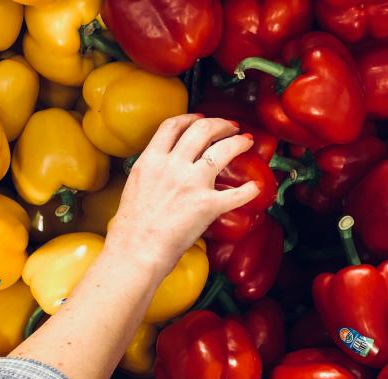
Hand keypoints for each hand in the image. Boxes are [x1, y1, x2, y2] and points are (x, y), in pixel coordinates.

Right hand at [106, 114, 258, 277]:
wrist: (136, 250)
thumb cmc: (131, 228)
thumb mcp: (135, 186)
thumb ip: (151, 172)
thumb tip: (162, 170)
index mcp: (151, 160)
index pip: (173, 126)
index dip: (191, 118)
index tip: (201, 118)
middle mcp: (173, 165)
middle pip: (202, 129)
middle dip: (221, 124)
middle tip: (231, 127)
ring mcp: (192, 183)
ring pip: (223, 149)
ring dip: (239, 142)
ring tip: (247, 141)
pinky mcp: (207, 205)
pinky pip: (237, 194)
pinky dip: (249, 190)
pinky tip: (256, 187)